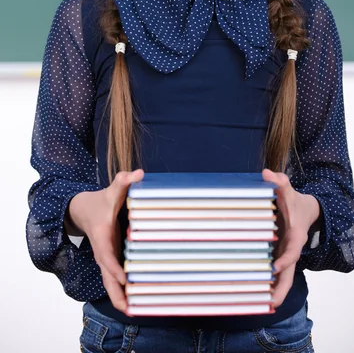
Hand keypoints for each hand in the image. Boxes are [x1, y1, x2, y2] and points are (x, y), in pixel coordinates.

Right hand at [68, 169, 143, 312]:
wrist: (82, 209)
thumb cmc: (100, 201)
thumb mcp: (112, 190)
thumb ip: (124, 181)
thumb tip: (139, 173)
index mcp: (102, 237)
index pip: (107, 256)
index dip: (115, 267)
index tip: (124, 279)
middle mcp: (102, 252)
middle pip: (108, 277)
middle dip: (117, 294)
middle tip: (129, 310)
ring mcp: (105, 259)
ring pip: (111, 283)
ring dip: (120, 297)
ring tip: (134, 312)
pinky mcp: (110, 261)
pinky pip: (115, 279)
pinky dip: (122, 291)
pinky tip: (135, 301)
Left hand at [262, 169, 319, 307]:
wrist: (307, 210)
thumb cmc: (295, 200)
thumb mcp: (288, 189)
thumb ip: (279, 181)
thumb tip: (267, 174)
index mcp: (296, 235)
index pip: (292, 251)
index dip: (285, 260)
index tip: (274, 268)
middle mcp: (292, 249)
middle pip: (289, 274)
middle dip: (281, 290)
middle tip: (271, 303)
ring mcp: (286, 255)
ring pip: (282, 278)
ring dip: (274, 292)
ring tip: (260, 306)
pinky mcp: (280, 257)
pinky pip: (275, 274)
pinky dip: (269, 285)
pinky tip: (256, 295)